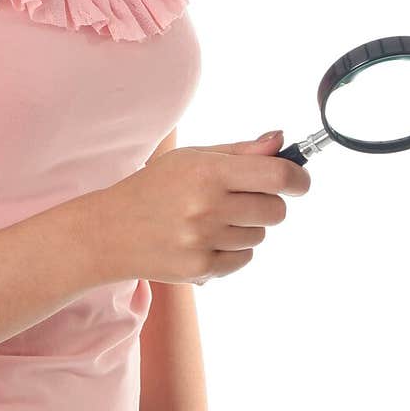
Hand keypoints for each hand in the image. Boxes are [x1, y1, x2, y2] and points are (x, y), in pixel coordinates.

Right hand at [98, 130, 309, 285]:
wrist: (110, 231)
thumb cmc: (155, 188)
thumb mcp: (192, 158)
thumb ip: (241, 151)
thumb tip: (281, 140)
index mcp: (207, 172)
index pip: (276, 176)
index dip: (298, 178)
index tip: (299, 180)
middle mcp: (207, 207)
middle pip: (275, 210)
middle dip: (268, 203)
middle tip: (241, 197)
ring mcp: (204, 242)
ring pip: (260, 235)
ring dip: (247, 227)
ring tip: (212, 219)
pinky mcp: (202, 270)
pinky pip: (244, 258)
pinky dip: (233, 249)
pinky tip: (205, 239)